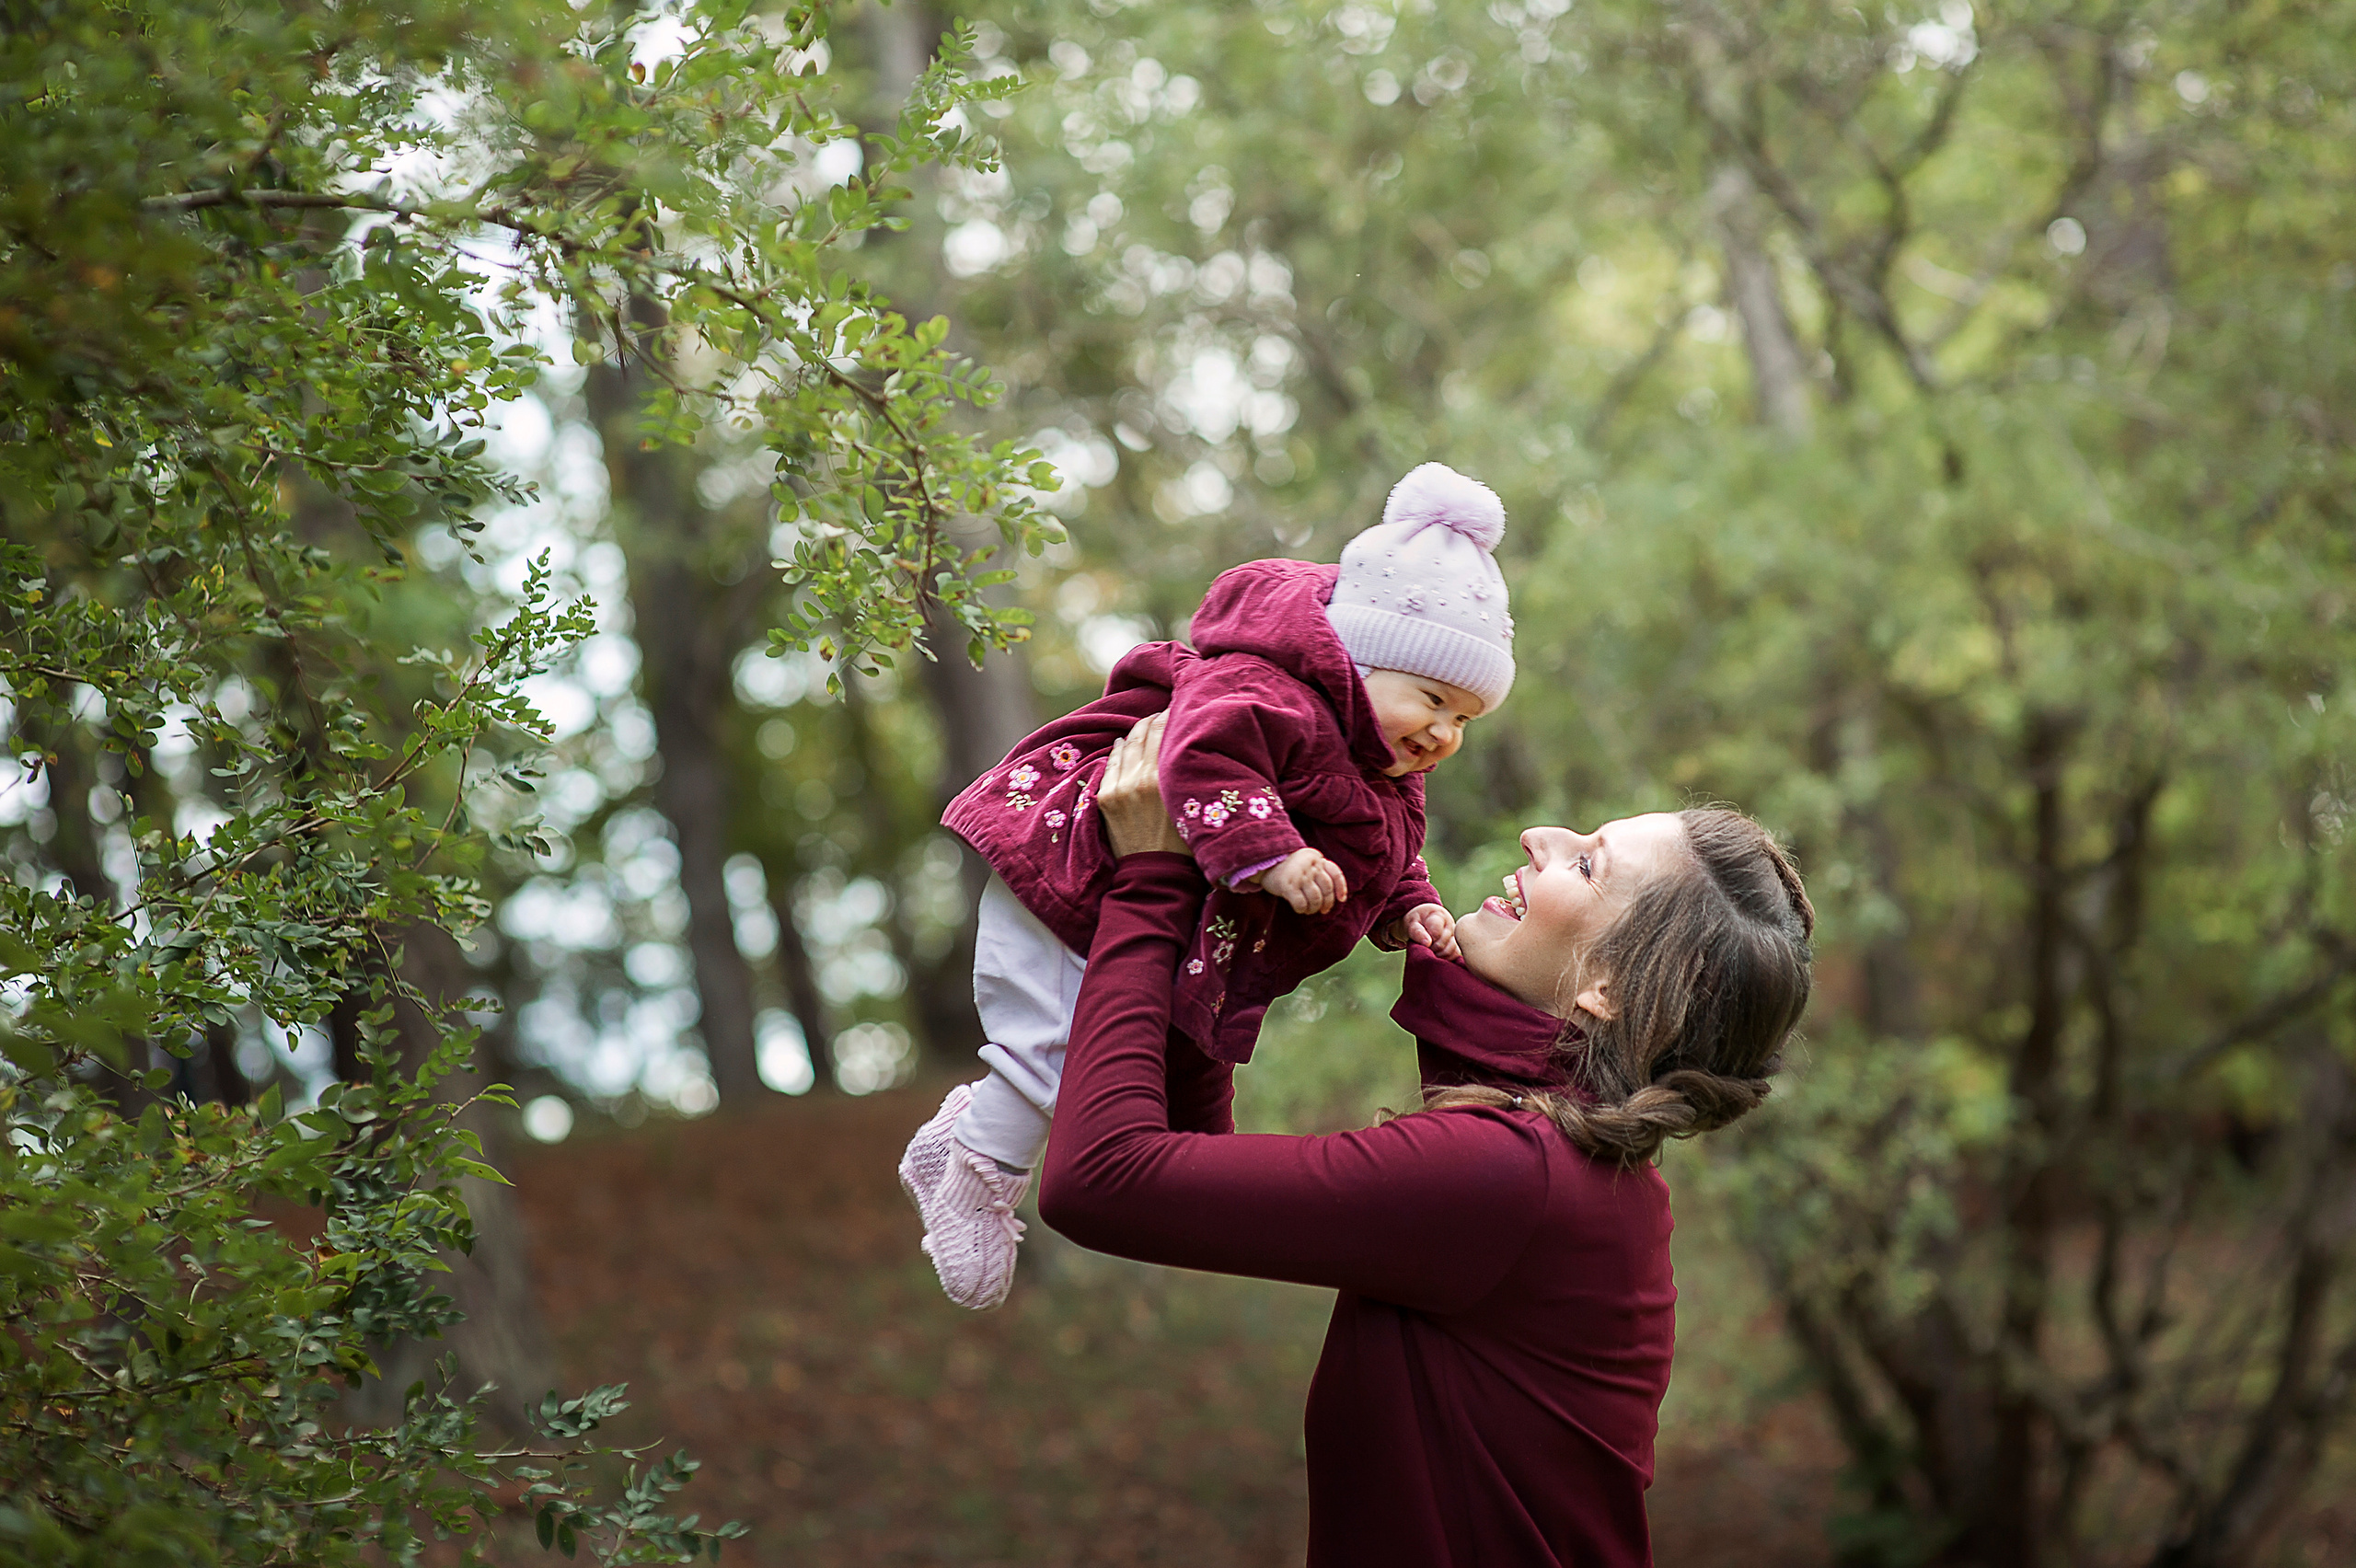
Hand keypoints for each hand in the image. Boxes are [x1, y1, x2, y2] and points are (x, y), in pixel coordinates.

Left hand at [1098, 713, 1191, 857]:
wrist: (1156, 875)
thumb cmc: (1186, 842)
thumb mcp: (1193, 803)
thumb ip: (1188, 773)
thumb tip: (1188, 744)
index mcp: (1162, 779)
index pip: (1163, 730)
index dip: (1170, 714)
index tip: (1177, 708)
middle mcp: (1138, 778)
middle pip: (1143, 733)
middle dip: (1153, 720)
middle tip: (1162, 713)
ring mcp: (1118, 787)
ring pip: (1125, 745)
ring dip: (1135, 733)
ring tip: (1145, 727)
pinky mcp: (1105, 797)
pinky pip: (1111, 763)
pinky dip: (1119, 750)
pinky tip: (1124, 744)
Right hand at [1260, 846, 1348, 914]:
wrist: (1265, 862)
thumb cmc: (1289, 866)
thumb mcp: (1306, 862)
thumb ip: (1319, 871)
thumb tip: (1335, 895)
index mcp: (1316, 858)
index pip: (1335, 873)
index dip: (1341, 888)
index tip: (1341, 899)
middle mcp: (1310, 866)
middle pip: (1327, 889)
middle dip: (1327, 903)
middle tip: (1323, 910)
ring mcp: (1299, 875)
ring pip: (1316, 898)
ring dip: (1314, 908)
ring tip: (1309, 910)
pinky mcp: (1288, 885)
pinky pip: (1301, 903)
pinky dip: (1302, 909)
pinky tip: (1299, 909)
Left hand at [1393, 902, 1458, 958]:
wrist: (1423, 920)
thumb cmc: (1417, 921)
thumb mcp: (1412, 923)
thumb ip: (1417, 932)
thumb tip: (1427, 943)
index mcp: (1439, 915)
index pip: (1436, 932)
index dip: (1427, 940)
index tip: (1421, 939)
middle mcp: (1450, 924)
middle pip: (1443, 943)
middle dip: (1431, 948)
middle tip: (1424, 946)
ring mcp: (1455, 934)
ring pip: (1451, 950)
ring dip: (1438, 954)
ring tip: (1430, 949)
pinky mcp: (1458, 943)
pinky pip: (1456, 953)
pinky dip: (1446, 957)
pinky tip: (1437, 954)